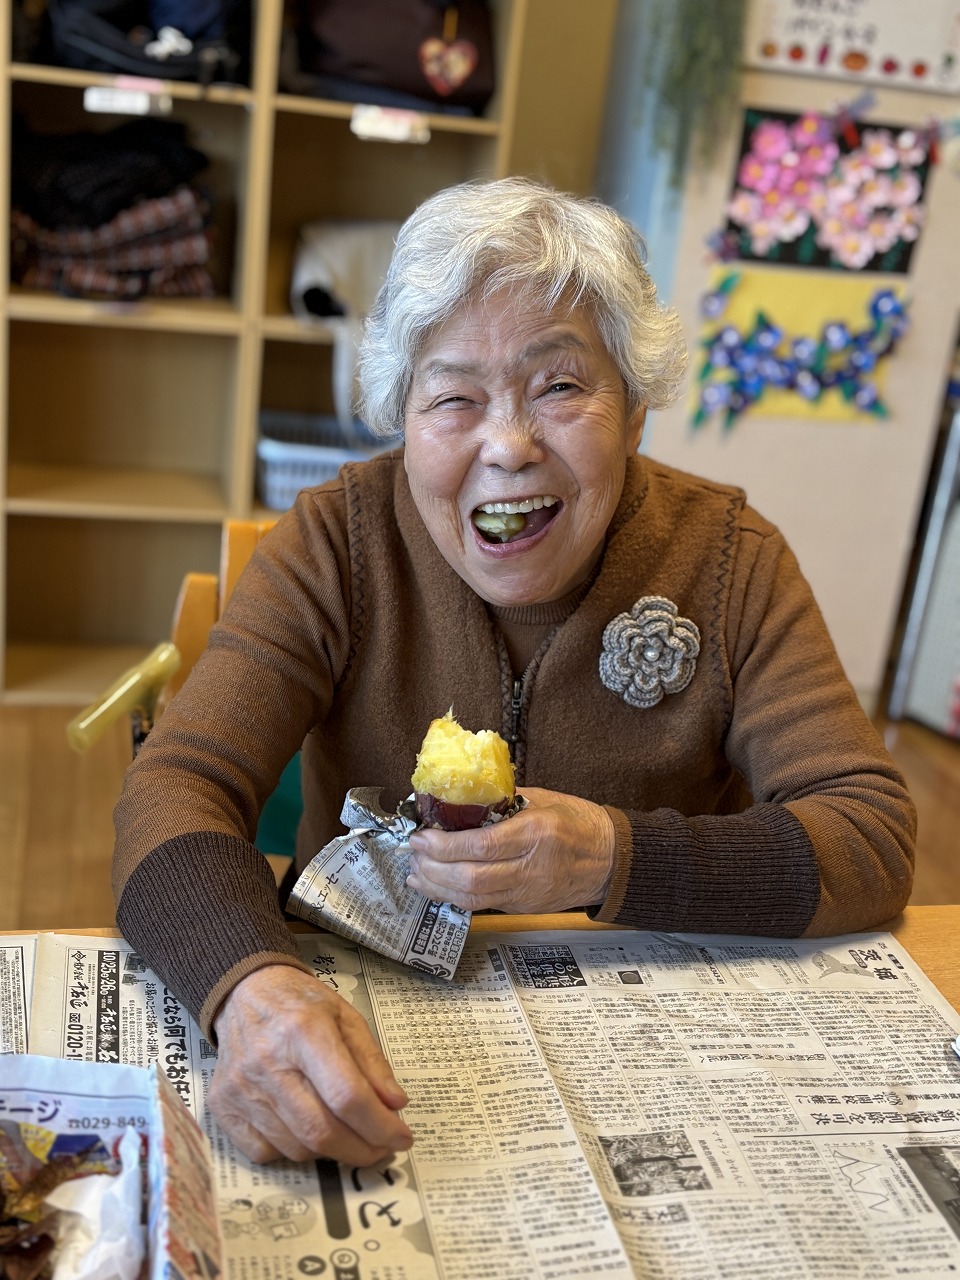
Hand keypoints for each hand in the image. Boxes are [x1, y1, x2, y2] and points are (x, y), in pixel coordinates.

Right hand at [208, 965, 412, 1165]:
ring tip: (348, 1135)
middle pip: (321, 1130)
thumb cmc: (300, 1004)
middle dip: (362, 1150)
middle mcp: (268, 1062)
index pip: (346, 1095)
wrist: (244, 993)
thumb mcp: (346, 1016)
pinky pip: (265, 1152)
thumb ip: (372, 1062)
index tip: (401, 1137)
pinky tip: (307, 1131)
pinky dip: (294, 1151)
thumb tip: (395, 1105)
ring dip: (332, 1152)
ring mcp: (241, 1088)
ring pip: (296, 1148)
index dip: (379, 1125)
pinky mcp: (222, 1106)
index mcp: (304, 1030)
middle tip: (381, 1148)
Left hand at [406, 787, 613, 912]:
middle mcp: (531, 867)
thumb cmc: (579, 822)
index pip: (481, 845)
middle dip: (433, 868)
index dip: (444, 845)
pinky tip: (437, 886)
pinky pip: (482, 905)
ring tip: (416, 873)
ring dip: (437, 887)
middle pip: (471, 879)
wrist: (612, 860)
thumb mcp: (543, 799)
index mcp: (536, 833)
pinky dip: (453, 897)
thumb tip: (459, 797)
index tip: (420, 836)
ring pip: (472, 899)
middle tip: (412, 853)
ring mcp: (527, 892)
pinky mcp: (524, 907)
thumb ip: (502, 801)